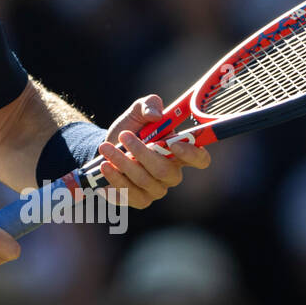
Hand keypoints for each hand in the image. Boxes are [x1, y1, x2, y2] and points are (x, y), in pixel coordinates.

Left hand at [97, 95, 211, 208]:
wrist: (105, 147)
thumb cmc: (130, 129)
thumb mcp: (137, 111)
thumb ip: (149, 105)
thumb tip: (156, 115)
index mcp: (179, 153)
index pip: (200, 159)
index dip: (192, 154)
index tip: (173, 143)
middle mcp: (171, 174)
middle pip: (165, 171)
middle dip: (142, 153)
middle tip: (123, 135)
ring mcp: (156, 189)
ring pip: (144, 181)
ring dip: (122, 162)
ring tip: (105, 147)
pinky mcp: (139, 200)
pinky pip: (129, 195)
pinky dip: (114, 180)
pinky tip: (104, 167)